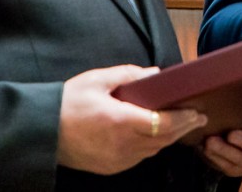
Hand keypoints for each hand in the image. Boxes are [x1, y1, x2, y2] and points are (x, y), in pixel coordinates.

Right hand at [57, 65, 206, 174]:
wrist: (43, 130)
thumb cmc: (68, 102)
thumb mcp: (97, 80)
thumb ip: (129, 75)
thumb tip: (154, 74)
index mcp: (121, 120)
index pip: (163, 123)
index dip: (183, 118)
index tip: (196, 111)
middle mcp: (122, 144)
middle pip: (164, 139)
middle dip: (183, 128)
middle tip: (198, 118)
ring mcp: (117, 159)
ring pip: (153, 150)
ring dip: (169, 138)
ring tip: (181, 125)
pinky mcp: (111, 167)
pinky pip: (139, 158)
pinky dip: (152, 147)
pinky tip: (156, 137)